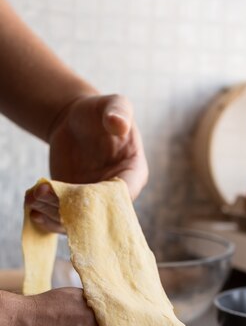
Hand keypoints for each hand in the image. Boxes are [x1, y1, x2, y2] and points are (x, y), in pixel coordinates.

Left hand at [25, 94, 147, 231]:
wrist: (75, 121)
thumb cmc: (99, 112)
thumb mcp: (114, 104)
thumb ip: (119, 111)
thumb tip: (118, 123)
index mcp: (134, 172)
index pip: (125, 194)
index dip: (106, 200)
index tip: (81, 192)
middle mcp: (117, 194)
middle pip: (100, 213)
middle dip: (74, 209)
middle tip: (48, 195)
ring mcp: (95, 202)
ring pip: (79, 220)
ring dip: (54, 214)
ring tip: (35, 197)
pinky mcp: (75, 205)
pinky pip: (64, 219)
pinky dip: (47, 218)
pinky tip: (32, 207)